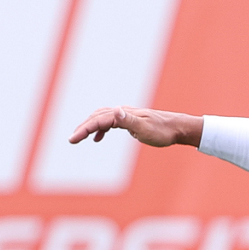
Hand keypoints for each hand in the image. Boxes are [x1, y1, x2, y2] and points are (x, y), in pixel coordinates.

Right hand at [69, 107, 202, 147]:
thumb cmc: (163, 131)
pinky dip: (100, 129)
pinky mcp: (130, 121)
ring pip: (101, 118)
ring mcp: (125, 115)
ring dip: (89, 127)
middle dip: (83, 128)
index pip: (98, 120)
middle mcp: (122, 112)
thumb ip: (129, 120)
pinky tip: (98, 139)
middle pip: (96, 118)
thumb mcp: (145, 128)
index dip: (84, 129)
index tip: (72, 140)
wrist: (177, 127)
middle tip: (72, 140)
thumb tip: (115, 109)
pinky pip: (110, 123)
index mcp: (122, 114)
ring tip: (79, 137)